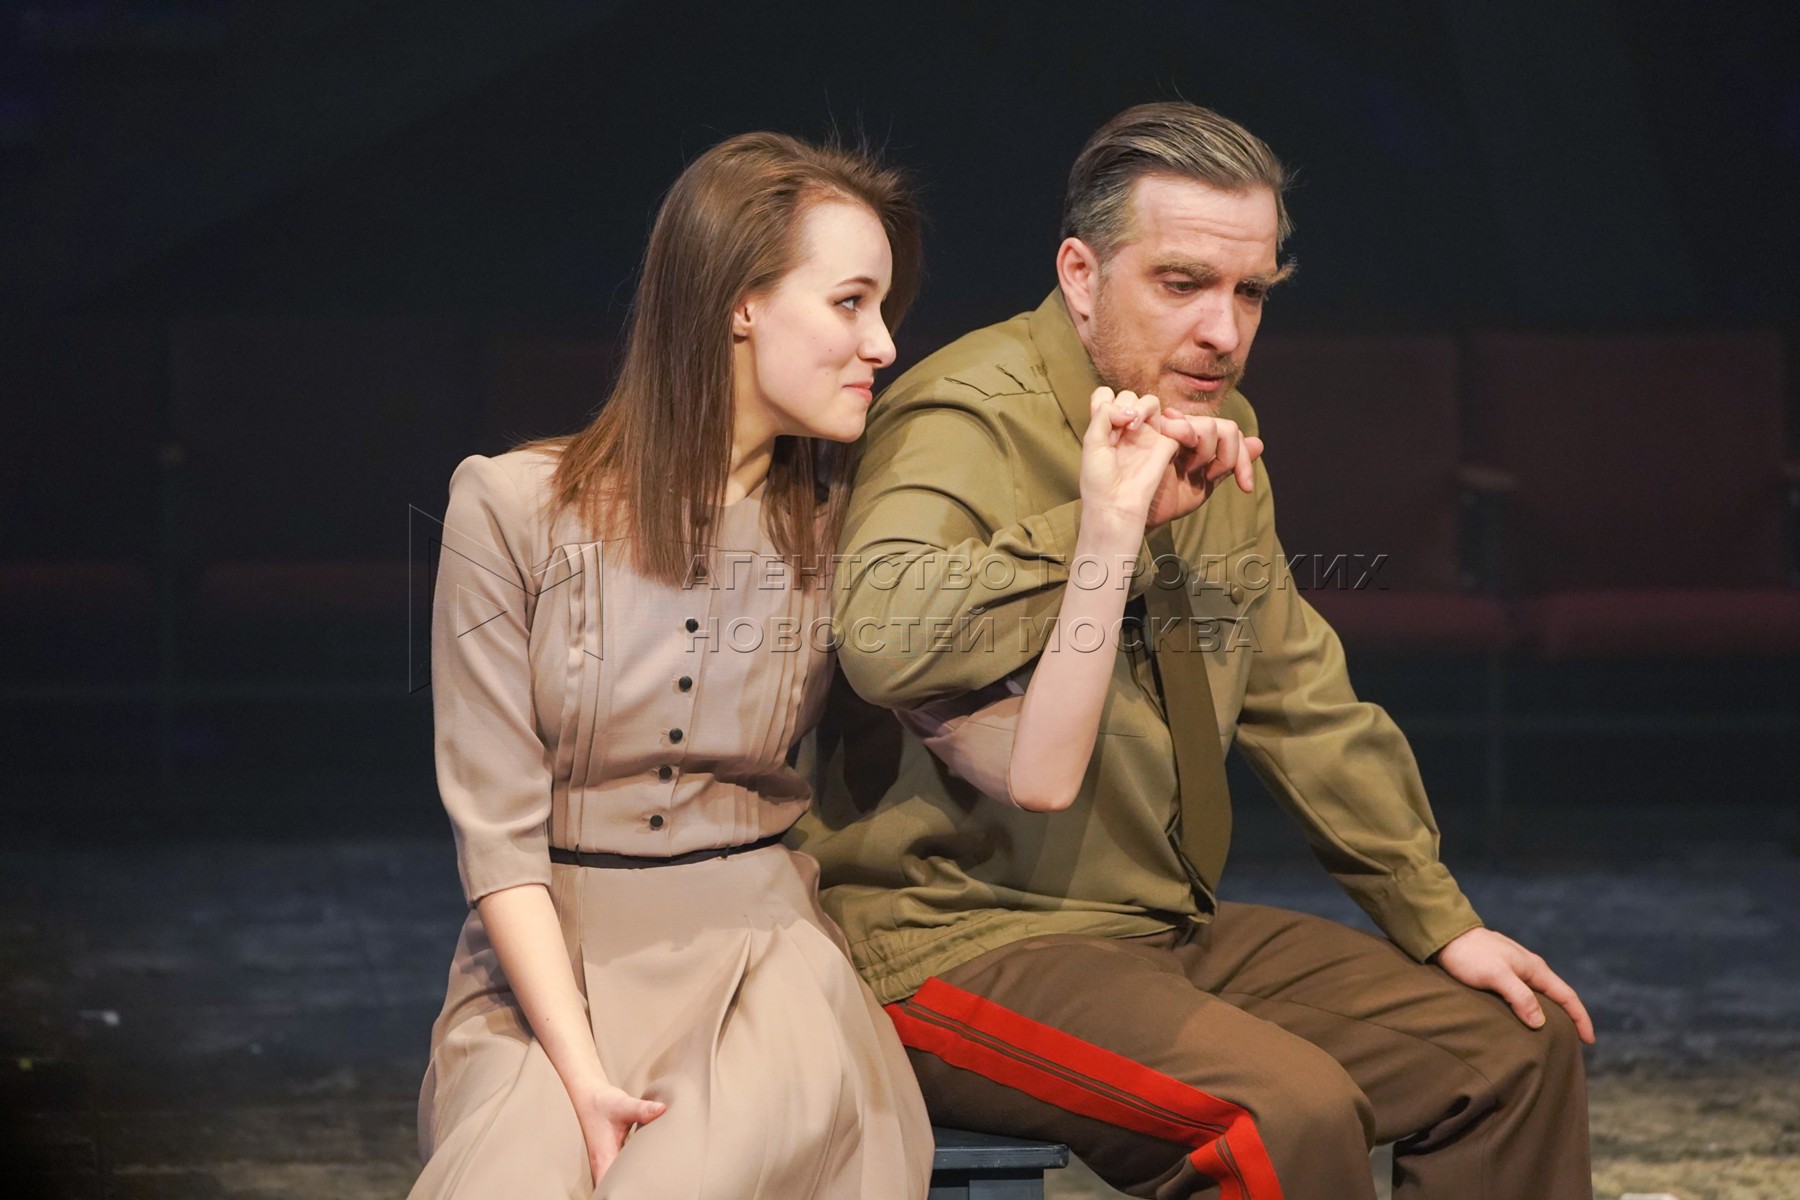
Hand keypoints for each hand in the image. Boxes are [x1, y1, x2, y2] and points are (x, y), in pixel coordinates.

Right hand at [572, 1080, 667, 1184]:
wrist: (590, 1095)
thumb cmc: (603, 1102)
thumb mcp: (623, 1105)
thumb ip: (643, 1109)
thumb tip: (663, 1109)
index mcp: (603, 1157)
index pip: (607, 1187)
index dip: (617, 1194)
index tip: (636, 1193)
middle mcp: (602, 1163)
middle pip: (611, 1189)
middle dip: (627, 1192)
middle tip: (650, 1191)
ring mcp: (605, 1161)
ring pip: (614, 1182)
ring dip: (628, 1184)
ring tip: (650, 1185)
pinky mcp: (610, 1156)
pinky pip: (618, 1173)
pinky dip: (628, 1175)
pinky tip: (646, 1172)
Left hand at [1079, 387, 1182, 524]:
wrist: (1117, 502)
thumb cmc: (1099, 477)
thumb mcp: (1091, 441)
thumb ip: (1104, 414)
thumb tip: (1129, 410)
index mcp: (1105, 427)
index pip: (1106, 396)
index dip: (1105, 400)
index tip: (1101, 420)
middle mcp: (1125, 428)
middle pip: (1128, 396)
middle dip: (1122, 405)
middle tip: (1116, 431)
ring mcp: (1146, 434)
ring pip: (1149, 401)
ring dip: (1140, 406)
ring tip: (1132, 426)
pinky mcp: (1164, 443)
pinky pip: (1170, 420)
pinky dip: (1158, 418)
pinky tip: (1142, 431)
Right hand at [1140, 408, 1263, 527]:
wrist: (1138, 514)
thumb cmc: (1166, 501)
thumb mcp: (1203, 486)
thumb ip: (1229, 465)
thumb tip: (1259, 443)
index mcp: (1201, 443)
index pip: (1232, 437)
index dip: (1244, 460)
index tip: (1246, 488)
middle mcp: (1189, 432)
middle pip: (1226, 429)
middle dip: (1229, 457)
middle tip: (1211, 477)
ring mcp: (1172, 429)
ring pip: (1210, 426)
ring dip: (1207, 452)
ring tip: (1189, 470)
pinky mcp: (1155, 430)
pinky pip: (1183, 426)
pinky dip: (1187, 438)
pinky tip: (1178, 460)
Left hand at [1434, 927, 1595, 1044]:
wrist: (1447, 935)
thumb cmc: (1470, 956)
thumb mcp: (1496, 976)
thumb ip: (1519, 997)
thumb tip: (1541, 1023)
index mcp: (1535, 968)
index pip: (1567, 996)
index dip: (1581, 1018)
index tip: (1589, 1040)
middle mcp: (1530, 968)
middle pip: (1557, 996)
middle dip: (1569, 1017)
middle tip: (1575, 1042)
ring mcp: (1516, 968)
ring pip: (1541, 994)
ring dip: (1550, 1012)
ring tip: (1553, 1034)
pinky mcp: (1502, 971)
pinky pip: (1525, 993)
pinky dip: (1533, 1007)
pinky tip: (1526, 1017)